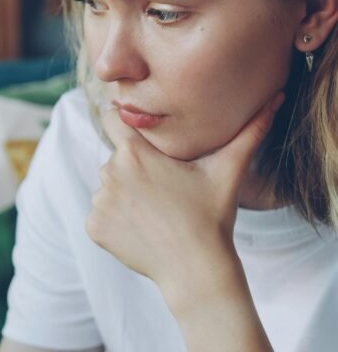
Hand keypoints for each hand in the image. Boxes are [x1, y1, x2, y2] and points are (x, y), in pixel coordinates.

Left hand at [85, 91, 284, 297]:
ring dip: (125, 195)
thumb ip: (248, 132)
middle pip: (116, 158)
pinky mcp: (93, 226)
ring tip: (156, 211)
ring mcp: (99, 200)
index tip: (139, 134)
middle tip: (164, 190)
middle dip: (135, 168)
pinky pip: (101, 214)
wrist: (196, 270)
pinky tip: (142, 229)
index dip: (125, 122)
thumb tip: (276, 99)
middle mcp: (109, 171)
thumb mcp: (228, 171)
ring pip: (108, 187)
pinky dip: (116, 220)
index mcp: (134, 152)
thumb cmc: (212, 217)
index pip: (113, 119)